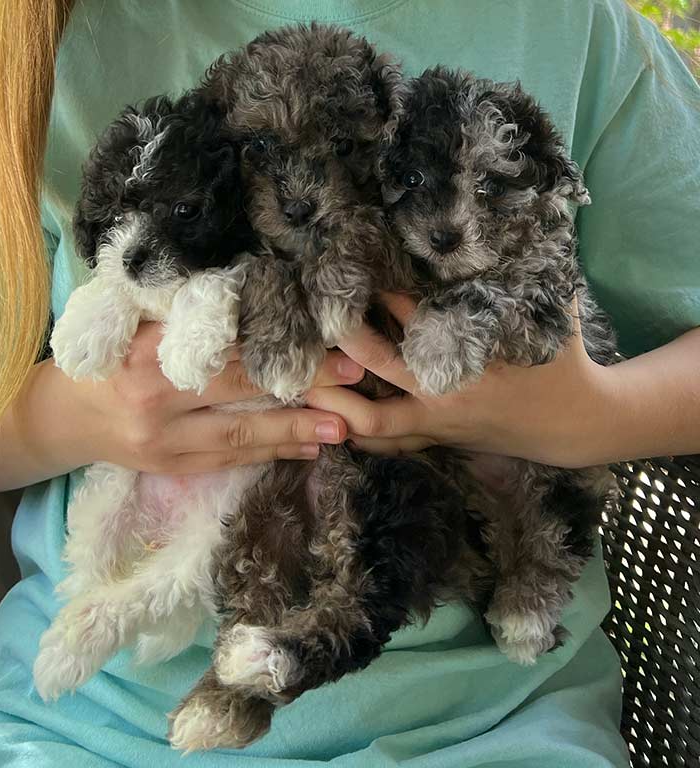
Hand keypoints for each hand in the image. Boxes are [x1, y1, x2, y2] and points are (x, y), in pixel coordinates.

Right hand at [55, 322, 363, 473]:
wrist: (66, 417)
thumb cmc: (108, 360)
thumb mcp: (139, 328)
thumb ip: (191, 322)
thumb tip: (262, 307)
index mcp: (147, 353)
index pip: (226, 349)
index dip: (280, 348)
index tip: (329, 342)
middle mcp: (154, 400)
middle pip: (241, 392)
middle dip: (303, 387)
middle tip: (354, 380)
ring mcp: (163, 442)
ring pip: (241, 434)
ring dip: (296, 430)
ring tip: (344, 428)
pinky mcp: (171, 468)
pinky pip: (229, 459)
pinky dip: (270, 453)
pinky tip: (306, 448)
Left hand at [306, 293, 619, 467]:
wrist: (575, 425)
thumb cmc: (564, 362)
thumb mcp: (550, 315)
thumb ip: (525, 277)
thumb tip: (508, 228)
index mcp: (469, 357)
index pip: (412, 315)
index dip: (379, 292)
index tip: (351, 271)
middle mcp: (442, 393)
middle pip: (375, 367)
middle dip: (339, 341)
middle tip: (308, 319)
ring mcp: (434, 423)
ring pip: (370, 422)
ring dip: (334, 400)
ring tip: (299, 378)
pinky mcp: (434, 440)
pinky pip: (385, 444)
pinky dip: (355, 432)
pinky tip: (329, 415)